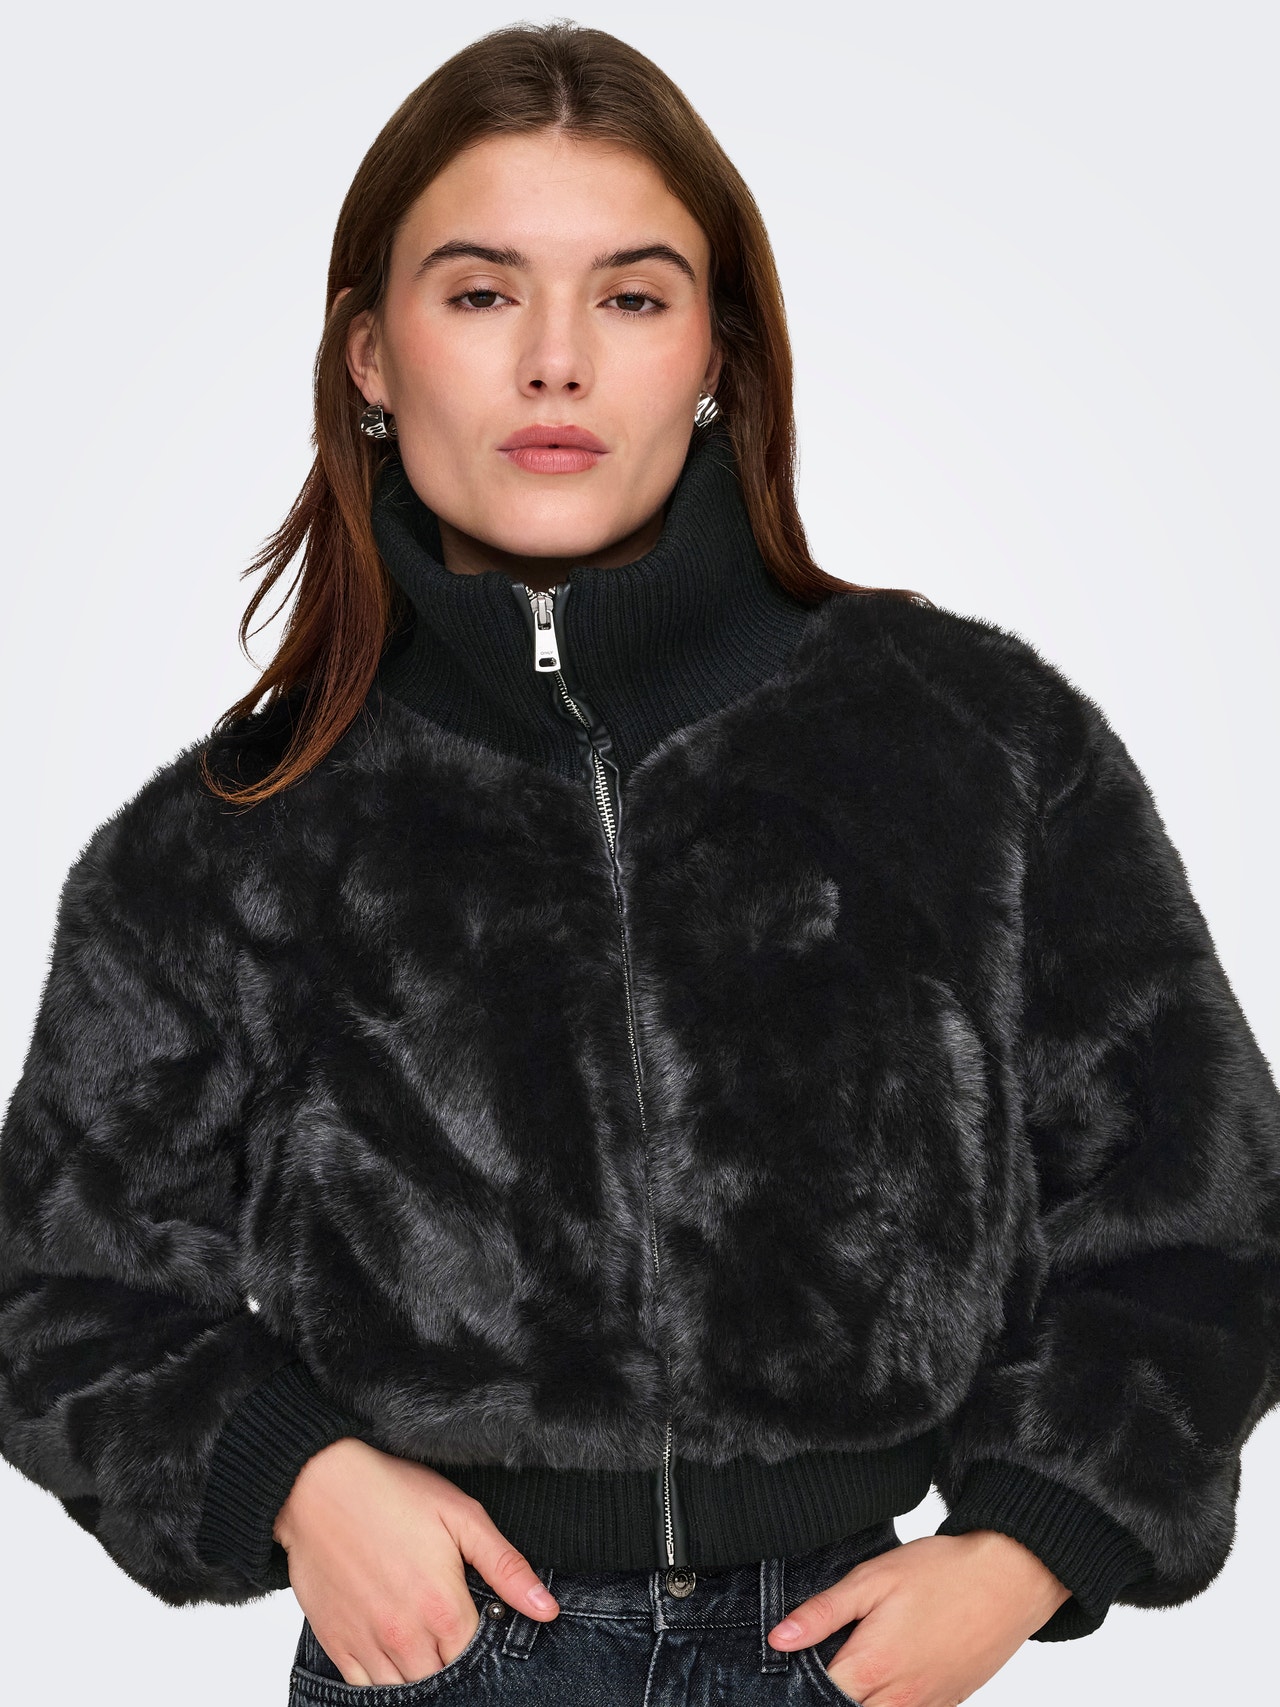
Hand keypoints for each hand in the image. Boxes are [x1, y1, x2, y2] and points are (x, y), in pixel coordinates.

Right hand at [273, 1437, 559, 1684]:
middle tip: (452, 1631)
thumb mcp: (461, 1515)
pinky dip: (383, 1682)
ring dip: (422, 1675)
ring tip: (426, 1643)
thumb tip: (547, 1609)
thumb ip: (506, 1567)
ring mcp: (368, 1646)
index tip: (482, 1625)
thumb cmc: (392, 1491)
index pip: (478, 1659)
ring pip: (406, 1691)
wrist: (317, 1485)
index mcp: (443, 1608)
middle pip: (444, 1681)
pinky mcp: (337, 1645)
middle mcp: (406, 1637)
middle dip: (454, 1663)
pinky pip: (364, 1691)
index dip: (485, 1646)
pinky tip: (394, 1657)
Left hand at [768, 1529, 1072, 1705]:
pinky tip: (886, 1677)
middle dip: (829, 1692)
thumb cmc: (941, 1572)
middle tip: (826, 1662)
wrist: (1008, 1580)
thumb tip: (779, 1639)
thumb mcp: (872, 1579)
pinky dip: (892, 1701)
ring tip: (857, 1666)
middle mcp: (898, 1699)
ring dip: (860, 1698)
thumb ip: (823, 1612)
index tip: (791, 1664)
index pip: (817, 1694)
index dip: (798, 1680)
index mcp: (871, 1666)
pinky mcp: (947, 1706)